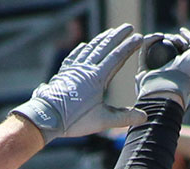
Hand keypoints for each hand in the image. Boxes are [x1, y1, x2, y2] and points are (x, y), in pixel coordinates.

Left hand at [10, 24, 144, 140]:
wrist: (46, 118)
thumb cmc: (74, 120)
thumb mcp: (102, 121)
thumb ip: (124, 117)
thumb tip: (144, 117)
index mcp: (97, 78)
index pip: (117, 57)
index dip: (129, 46)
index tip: (139, 38)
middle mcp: (85, 69)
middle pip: (104, 47)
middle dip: (117, 36)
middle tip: (128, 27)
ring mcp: (73, 70)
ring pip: (90, 49)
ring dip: (101, 39)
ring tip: (110, 33)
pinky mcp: (63, 74)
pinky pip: (74, 56)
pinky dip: (82, 49)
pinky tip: (84, 46)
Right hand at [137, 28, 189, 108]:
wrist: (168, 89)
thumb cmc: (187, 74)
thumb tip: (182, 31)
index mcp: (186, 72)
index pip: (183, 51)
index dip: (183, 42)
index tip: (182, 42)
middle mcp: (172, 72)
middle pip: (169, 48)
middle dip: (171, 40)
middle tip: (172, 40)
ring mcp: (157, 73)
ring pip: (156, 50)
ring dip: (159, 39)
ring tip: (161, 36)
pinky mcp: (143, 72)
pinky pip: (144, 53)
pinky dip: (148, 43)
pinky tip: (154, 37)